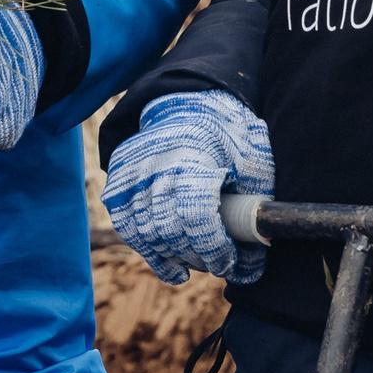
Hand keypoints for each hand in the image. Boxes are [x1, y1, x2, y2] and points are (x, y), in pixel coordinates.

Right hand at [102, 91, 273, 285]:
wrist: (186, 107)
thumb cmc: (226, 138)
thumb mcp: (254, 162)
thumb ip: (255, 210)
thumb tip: (254, 265)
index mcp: (193, 157)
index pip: (196, 215)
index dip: (213, 248)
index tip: (229, 262)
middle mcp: (155, 166)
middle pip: (170, 231)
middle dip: (197, 257)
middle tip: (216, 264)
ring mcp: (131, 175)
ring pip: (147, 234)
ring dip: (173, 258)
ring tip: (196, 264)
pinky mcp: (117, 182)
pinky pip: (126, 228)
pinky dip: (149, 251)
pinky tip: (170, 265)